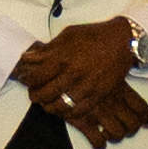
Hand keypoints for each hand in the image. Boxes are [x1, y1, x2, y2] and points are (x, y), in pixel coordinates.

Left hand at [17, 20, 140, 136]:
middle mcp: (74, 73)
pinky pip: (79, 110)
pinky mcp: (98, 94)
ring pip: (61, 105)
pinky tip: (64, 110)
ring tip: (47, 104)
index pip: (37, 76)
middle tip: (34, 95)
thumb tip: (29, 57)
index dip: (28, 80)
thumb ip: (48, 49)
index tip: (26, 80)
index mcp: (63, 57)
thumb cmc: (93, 36)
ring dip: (50, 107)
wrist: (121, 41)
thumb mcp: (68, 35)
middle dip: (36, 96)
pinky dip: (68, 113)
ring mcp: (87, 86)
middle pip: (46, 93)